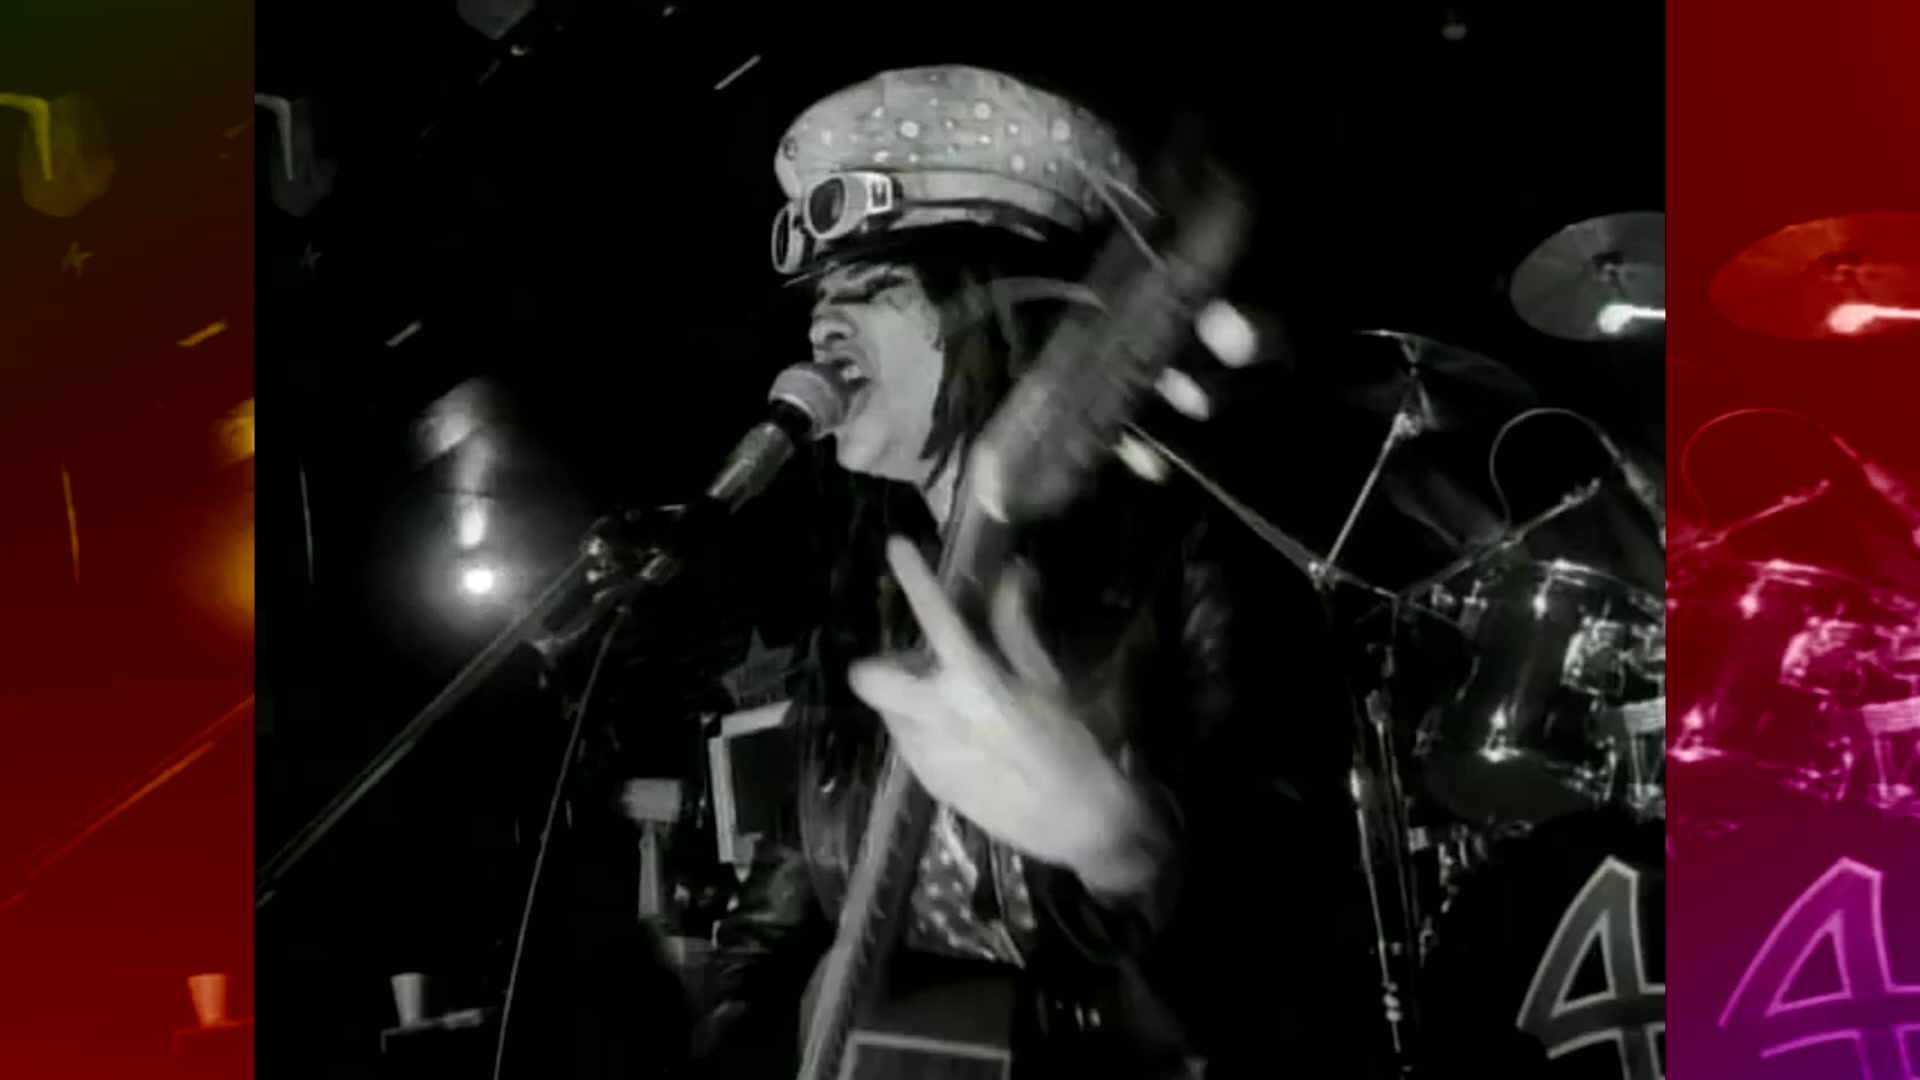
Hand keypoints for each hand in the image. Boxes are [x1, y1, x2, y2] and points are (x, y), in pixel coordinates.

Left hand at [849, 538, 1153, 893]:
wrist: (1080, 826)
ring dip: (909, 699)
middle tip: (926, 666)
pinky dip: (923, 729)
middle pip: (871, 678)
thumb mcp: (1049, 682)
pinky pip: (907, 741)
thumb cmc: (1074, 747)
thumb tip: (1013, 574)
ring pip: (889, 710)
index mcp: (976, 684)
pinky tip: (964, 741)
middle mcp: (938, 718)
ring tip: (954, 706)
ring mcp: (926, 755)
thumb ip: (1017, 628)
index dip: (914, 579)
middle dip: (887, 666)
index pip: (937, 621)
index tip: (895, 545)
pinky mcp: (927, 783)